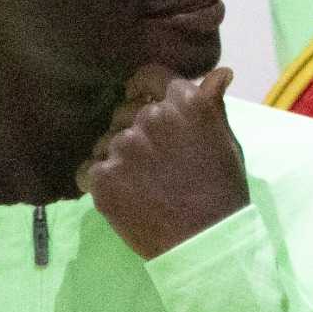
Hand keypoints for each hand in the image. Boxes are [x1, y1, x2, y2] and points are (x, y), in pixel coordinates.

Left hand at [77, 66, 249, 260]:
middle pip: (123, 110)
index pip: (148, 75)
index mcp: (185, 102)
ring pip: (105, 141)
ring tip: (138, 181)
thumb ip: (212, 105)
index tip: (142, 99)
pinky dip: (98, 180)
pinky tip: (123, 194)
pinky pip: (87, 169)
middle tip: (149, 157)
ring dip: (115, 156)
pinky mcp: (101, 177)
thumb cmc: (221, 187)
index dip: (143, 87)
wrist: (204, 239)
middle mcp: (152, 116)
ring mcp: (124, 146)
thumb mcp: (225, 140)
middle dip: (132, 127)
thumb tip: (220, 72)